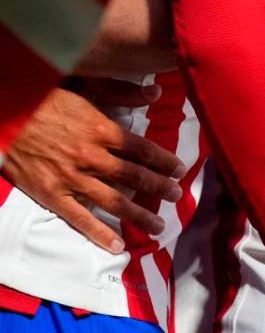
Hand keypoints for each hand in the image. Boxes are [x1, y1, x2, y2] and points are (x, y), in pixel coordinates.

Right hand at [1, 83, 186, 252]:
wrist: (8, 117)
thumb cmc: (48, 98)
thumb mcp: (88, 87)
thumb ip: (123, 92)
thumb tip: (156, 92)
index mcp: (103, 130)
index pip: (143, 149)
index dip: (164, 160)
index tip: (179, 169)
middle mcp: (92, 157)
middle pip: (134, 176)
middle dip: (159, 187)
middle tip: (177, 196)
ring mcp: (72, 178)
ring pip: (113, 201)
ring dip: (138, 215)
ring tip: (157, 226)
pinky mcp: (52, 195)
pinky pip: (80, 218)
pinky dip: (99, 234)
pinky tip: (117, 245)